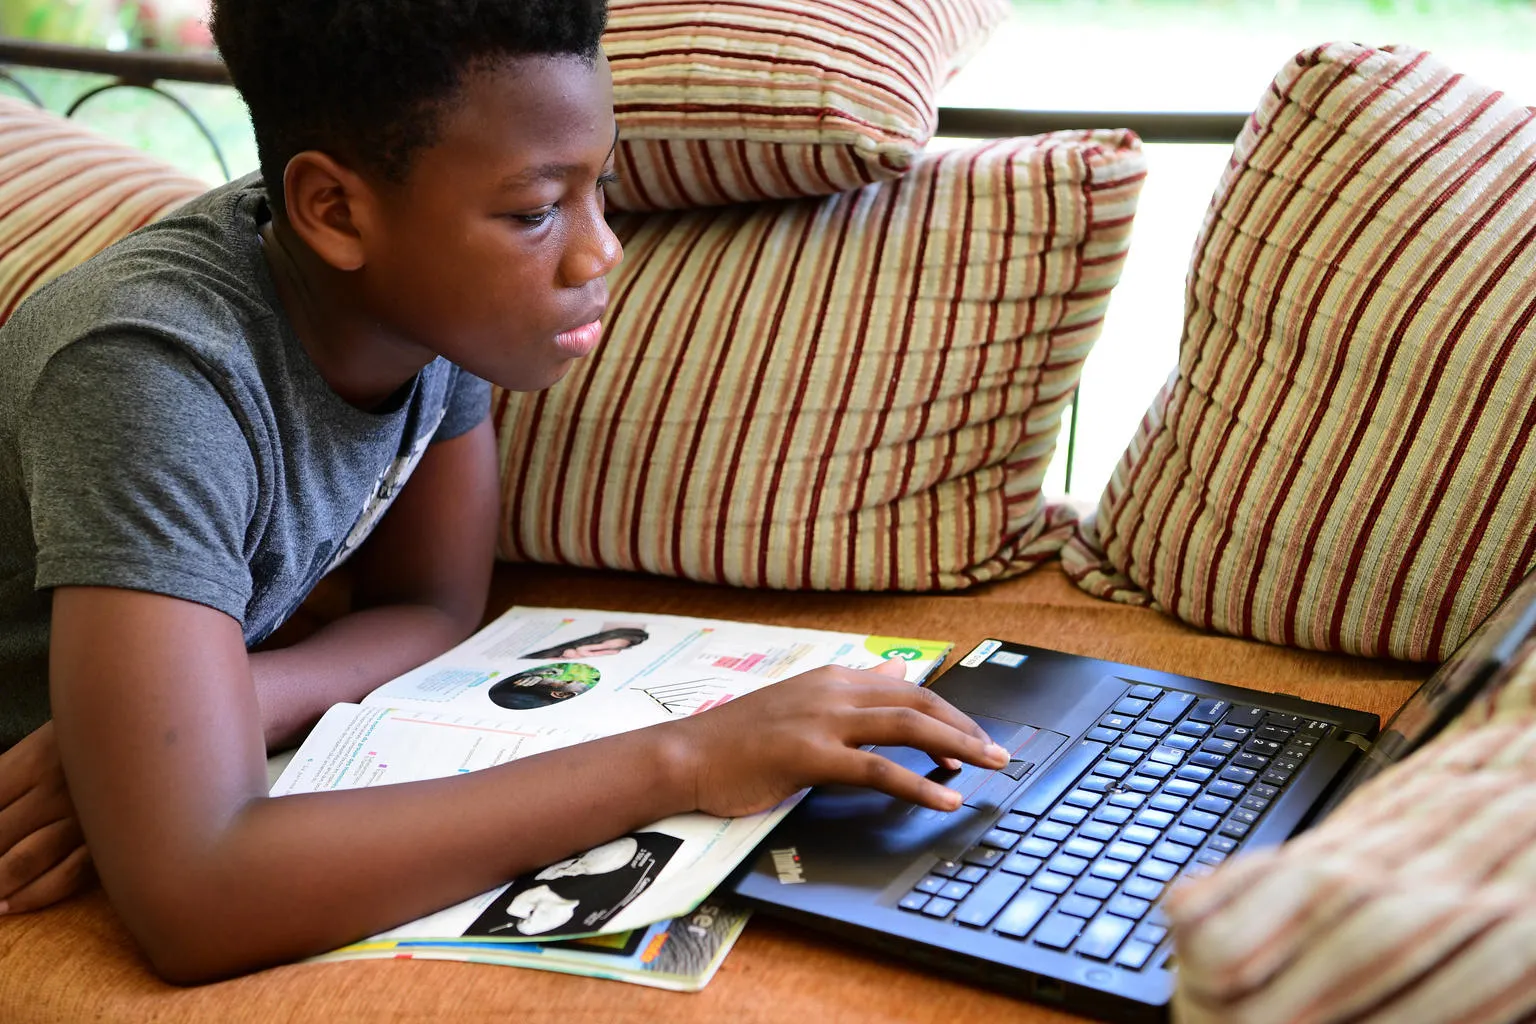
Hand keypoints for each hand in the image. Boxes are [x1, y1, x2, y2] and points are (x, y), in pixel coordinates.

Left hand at [0, 721, 92, 913]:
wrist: (154, 726)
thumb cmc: (92, 737)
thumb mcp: (44, 743)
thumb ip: (9, 776)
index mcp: (34, 760)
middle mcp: (56, 790)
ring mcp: (84, 816)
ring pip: (26, 860)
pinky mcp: (109, 837)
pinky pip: (69, 874)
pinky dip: (37, 894)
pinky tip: (14, 904)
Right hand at [671, 659, 1008, 817]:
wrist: (685, 755)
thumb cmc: (738, 738)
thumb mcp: (801, 702)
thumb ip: (851, 690)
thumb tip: (895, 671)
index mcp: (832, 678)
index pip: (907, 688)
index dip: (947, 713)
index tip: (973, 739)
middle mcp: (833, 690)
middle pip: (917, 702)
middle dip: (965, 727)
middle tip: (999, 754)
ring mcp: (821, 720)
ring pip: (907, 725)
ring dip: (956, 746)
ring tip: (988, 768)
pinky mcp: (810, 755)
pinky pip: (878, 769)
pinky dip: (918, 783)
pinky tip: (944, 799)